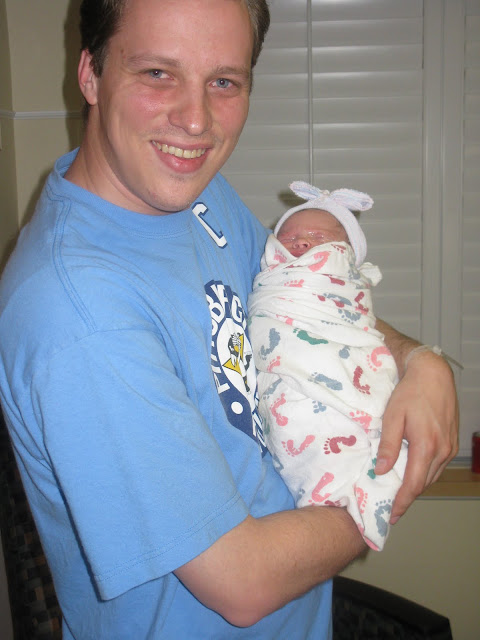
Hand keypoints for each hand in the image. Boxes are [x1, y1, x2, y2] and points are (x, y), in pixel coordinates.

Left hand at [375, 350, 458, 521]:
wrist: (433, 374)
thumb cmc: (409, 393)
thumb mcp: (392, 417)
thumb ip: (388, 446)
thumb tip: (380, 471)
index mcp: (426, 446)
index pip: (413, 484)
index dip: (402, 502)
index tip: (392, 515)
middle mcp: (442, 450)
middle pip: (424, 483)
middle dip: (408, 497)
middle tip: (392, 507)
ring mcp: (449, 447)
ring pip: (432, 475)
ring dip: (417, 485)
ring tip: (400, 492)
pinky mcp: (452, 441)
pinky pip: (439, 465)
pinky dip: (426, 473)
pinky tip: (414, 472)